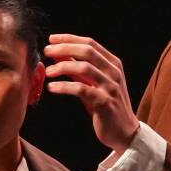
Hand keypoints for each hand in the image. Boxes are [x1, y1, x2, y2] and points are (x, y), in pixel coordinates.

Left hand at [43, 33, 140, 151]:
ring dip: (62, 67)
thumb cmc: (106, 106)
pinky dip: (64, 86)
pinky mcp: (104, 102)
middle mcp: (114, 72)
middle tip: (47, 51)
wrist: (123, 131)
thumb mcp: (93, 83)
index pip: (90, 43)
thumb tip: (59, 55)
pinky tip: (52, 88)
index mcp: (113, 63)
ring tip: (48, 72)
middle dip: (64, 48)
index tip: (52, 39)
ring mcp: (111, 86)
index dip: (70, 39)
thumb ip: (79, 69)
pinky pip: (81, 89)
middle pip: (87, 51)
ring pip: (84, 67)